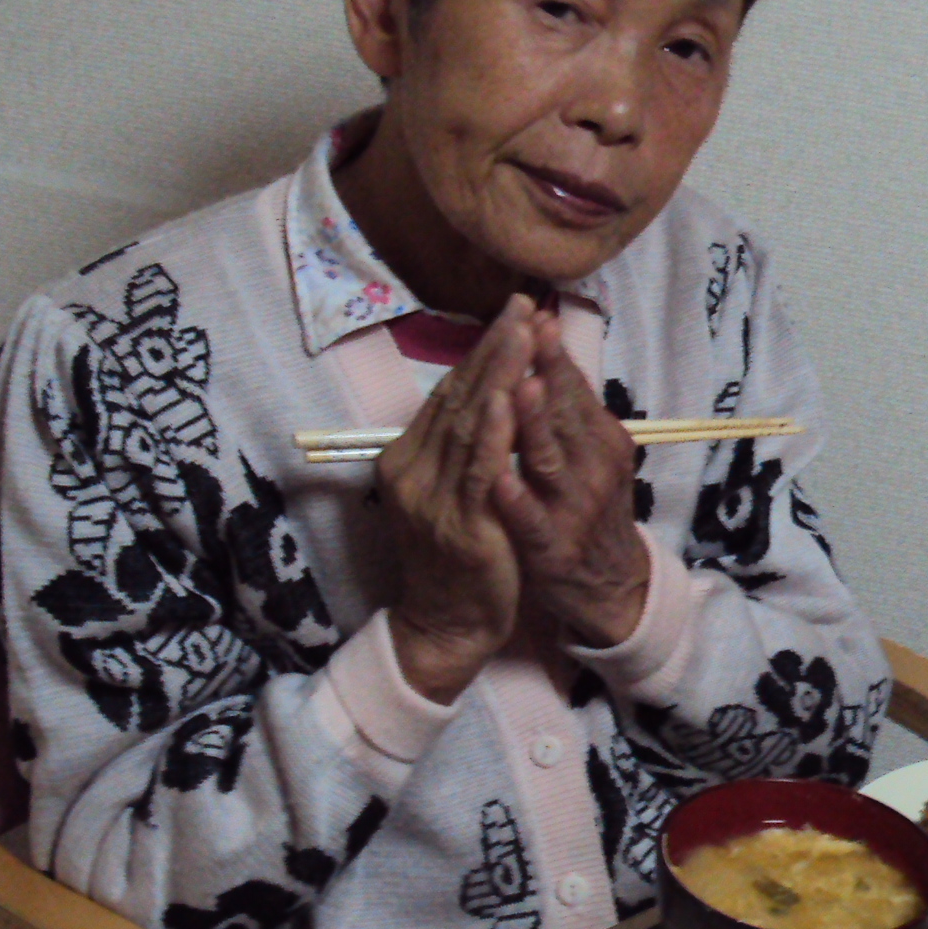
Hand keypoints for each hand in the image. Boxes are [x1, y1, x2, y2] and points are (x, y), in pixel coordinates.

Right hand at [375, 297, 534, 701]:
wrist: (447, 625)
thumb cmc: (459, 557)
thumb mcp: (449, 493)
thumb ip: (456, 447)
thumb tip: (483, 390)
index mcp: (405, 458)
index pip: (447, 393)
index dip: (481, 350)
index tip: (512, 311)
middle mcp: (411, 472)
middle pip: (456, 397)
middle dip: (493, 348)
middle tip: (522, 304)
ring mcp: (431, 498)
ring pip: (468, 423)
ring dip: (498, 374)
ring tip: (522, 332)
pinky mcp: (459, 524)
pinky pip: (479, 468)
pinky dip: (494, 429)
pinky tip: (509, 395)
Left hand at [495, 311, 649, 647]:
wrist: (612, 589)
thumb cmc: (590, 511)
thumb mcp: (592, 455)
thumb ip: (570, 411)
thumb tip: (544, 349)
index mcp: (602, 439)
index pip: (574, 386)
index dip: (552, 350)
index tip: (533, 312)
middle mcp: (594, 467)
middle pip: (564, 413)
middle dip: (543, 371)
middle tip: (524, 330)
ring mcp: (574, 508)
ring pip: (549, 460)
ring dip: (534, 424)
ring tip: (519, 388)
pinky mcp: (553, 548)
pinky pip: (531, 520)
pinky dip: (517, 498)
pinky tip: (500, 478)